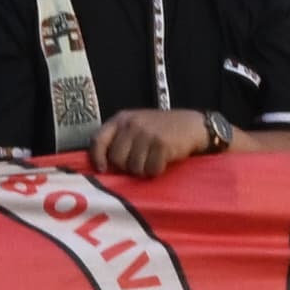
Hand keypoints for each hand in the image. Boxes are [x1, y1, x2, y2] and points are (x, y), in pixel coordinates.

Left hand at [94, 108, 210, 177]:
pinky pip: (151, 170)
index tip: (102, 169)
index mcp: (121, 119)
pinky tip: (162, 160)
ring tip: (152, 159)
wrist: (191, 125)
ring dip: (143, 169)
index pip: (98, 140)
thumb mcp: (137, 125)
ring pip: (133, 167)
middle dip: (127, 166)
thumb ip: (119, 139)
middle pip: (116, 159)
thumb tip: (102, 165)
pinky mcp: (161, 144)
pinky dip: (157, 170)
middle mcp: (132, 124)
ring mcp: (147, 134)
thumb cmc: (161, 129)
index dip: (97, 158)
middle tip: (140, 161)